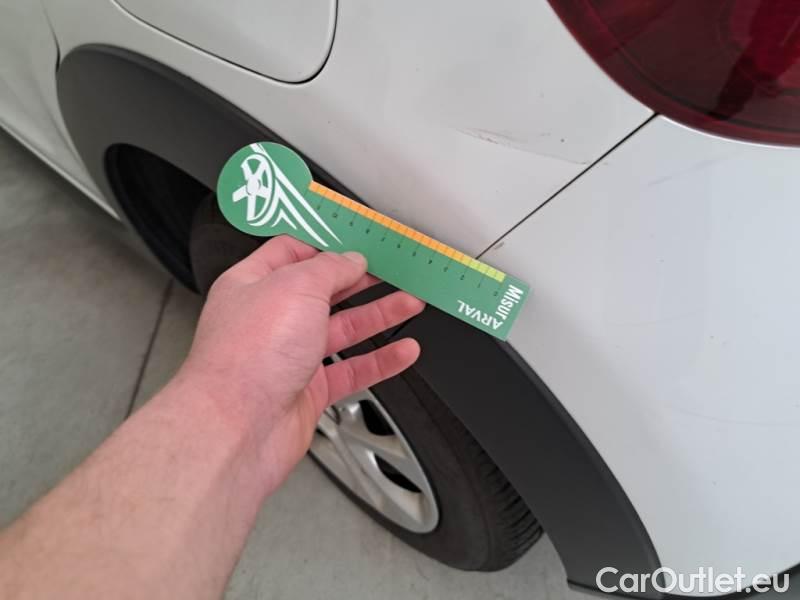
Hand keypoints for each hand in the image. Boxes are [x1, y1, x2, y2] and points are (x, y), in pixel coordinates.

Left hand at [176, 235, 423, 493]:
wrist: (236, 429)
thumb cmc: (245, 359)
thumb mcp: (294, 288)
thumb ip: (328, 269)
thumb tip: (350, 259)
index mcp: (253, 285)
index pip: (292, 253)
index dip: (327, 245)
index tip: (359, 241)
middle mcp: (270, 320)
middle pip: (323, 292)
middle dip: (361, 280)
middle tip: (394, 272)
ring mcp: (288, 357)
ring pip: (341, 331)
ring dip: (378, 317)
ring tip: (410, 303)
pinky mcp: (306, 392)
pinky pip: (351, 370)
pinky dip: (380, 361)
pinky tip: (402, 352)